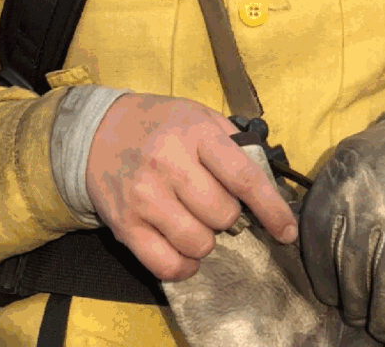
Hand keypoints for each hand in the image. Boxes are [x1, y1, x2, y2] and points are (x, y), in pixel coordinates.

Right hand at [84, 93, 298, 281]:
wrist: (97, 134)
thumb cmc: (160, 126)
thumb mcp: (200, 117)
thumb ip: (234, 145)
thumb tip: (268, 182)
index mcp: (196, 136)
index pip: (244, 178)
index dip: (272, 209)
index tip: (287, 231)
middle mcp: (169, 166)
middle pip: (223, 216)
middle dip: (230, 218)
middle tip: (217, 206)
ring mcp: (145, 198)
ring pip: (198, 243)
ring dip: (206, 241)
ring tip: (197, 224)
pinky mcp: (125, 225)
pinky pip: (165, 264)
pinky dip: (184, 267)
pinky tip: (186, 254)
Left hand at [303, 84, 384, 345]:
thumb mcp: (352, 160)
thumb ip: (329, 200)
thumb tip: (302, 244)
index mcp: (340, 189)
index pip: (320, 255)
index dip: (326, 285)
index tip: (333, 298)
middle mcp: (370, 212)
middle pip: (353, 281)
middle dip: (357, 309)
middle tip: (361, 317)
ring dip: (384, 320)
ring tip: (384, 327)